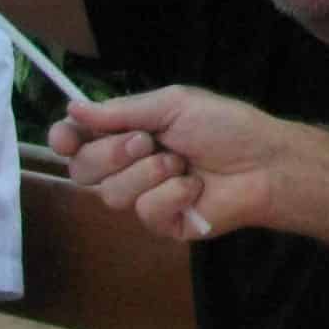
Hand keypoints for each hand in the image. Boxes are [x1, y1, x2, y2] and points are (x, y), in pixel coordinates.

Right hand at [47, 87, 289, 240]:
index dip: (64, 139)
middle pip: (83, 170)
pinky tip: (194, 188)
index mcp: (129, 133)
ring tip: (182, 163)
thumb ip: (121, 111)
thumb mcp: (173, 105)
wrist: (264, 163)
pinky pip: (144, 212)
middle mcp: (130, 167)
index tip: (66, 136)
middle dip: (111, 154)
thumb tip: (73, 108)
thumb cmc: (225, 126)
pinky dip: (171, 194)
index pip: (79, 141)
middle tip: (146, 142)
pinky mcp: (162, 224)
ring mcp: (144, 197)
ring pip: (112, 194)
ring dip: (149, 173)